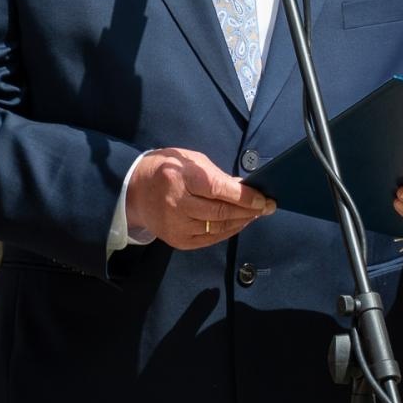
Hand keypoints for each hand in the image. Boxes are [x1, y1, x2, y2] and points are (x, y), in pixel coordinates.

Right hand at [125, 147, 274, 249]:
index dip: (245, 197)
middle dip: (249, 211)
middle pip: (221, 212)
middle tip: (268, 208)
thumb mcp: (192, 161)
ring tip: (256, 215)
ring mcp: (176, 226)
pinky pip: (209, 239)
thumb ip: (218, 176)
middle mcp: (177, 204)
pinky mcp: (177, 240)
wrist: (135, 190)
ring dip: (241, 222)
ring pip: (217, 228)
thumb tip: (245, 189)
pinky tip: (239, 223)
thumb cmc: (169, 169)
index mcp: (182, 178)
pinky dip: (227, 231)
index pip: (219, 190)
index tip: (264, 199)